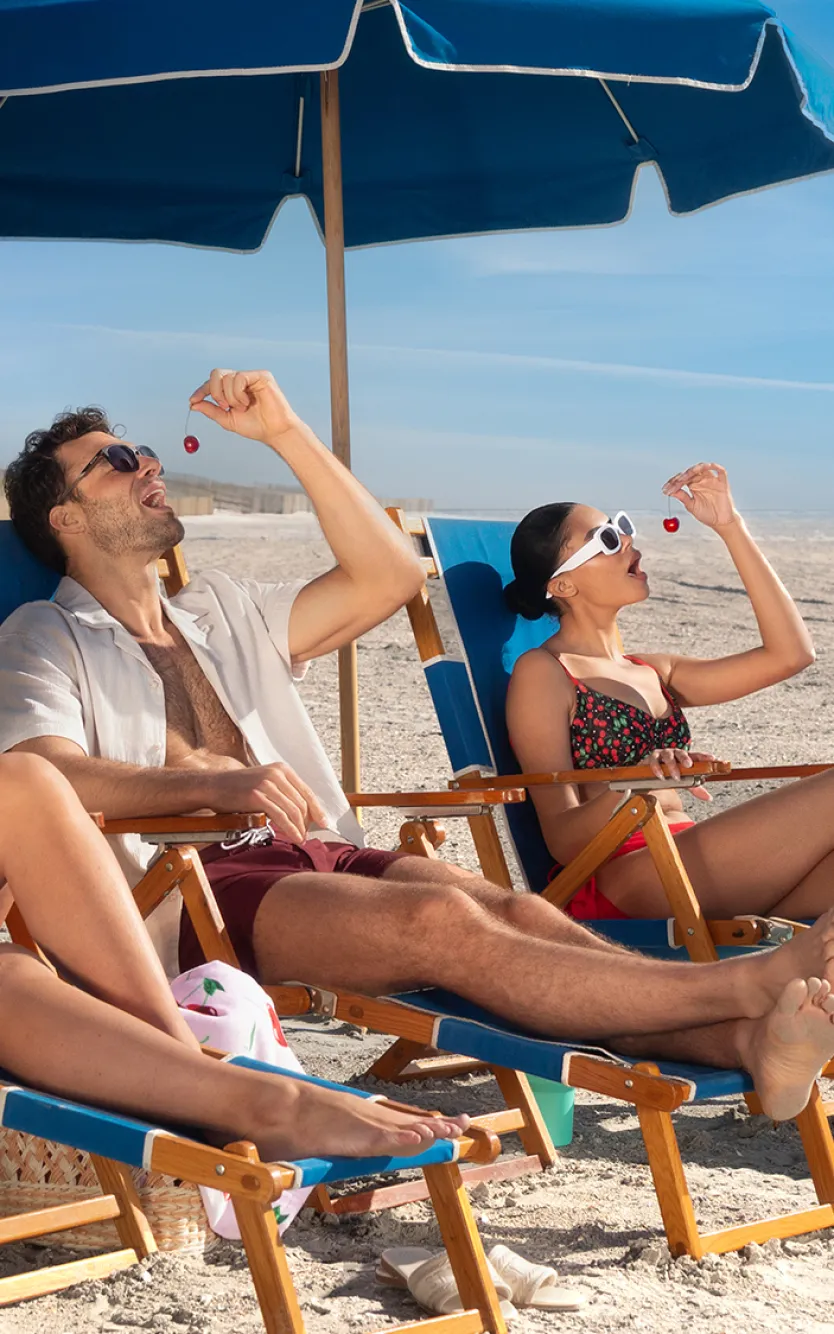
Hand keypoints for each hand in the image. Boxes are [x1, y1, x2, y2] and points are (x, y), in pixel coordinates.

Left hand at [189, 369, 299, 448]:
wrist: (274, 432)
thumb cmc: (255, 426)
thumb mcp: (228, 420)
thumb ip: (211, 411)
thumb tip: (193, 405)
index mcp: (233, 388)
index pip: (212, 382)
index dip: (201, 390)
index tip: (192, 401)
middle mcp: (242, 379)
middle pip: (216, 373)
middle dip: (215, 392)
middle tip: (224, 407)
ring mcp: (252, 376)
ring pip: (227, 377)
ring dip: (230, 397)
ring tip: (242, 408)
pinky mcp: (262, 376)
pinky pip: (240, 377)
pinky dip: (238, 393)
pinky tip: (247, 402)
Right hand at [205, 762, 327, 843]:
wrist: (213, 786)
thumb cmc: (238, 789)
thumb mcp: (265, 784)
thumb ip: (283, 793)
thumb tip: (304, 813)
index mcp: (282, 770)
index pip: (306, 791)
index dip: (317, 809)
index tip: (324, 822)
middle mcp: (277, 774)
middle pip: (302, 802)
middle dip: (308, 822)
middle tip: (308, 835)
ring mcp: (267, 784)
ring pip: (293, 810)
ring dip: (300, 828)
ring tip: (301, 839)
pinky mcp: (257, 796)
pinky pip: (280, 816)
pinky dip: (290, 828)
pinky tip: (294, 837)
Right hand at [647, 748, 714, 801]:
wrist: (649, 776)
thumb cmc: (668, 776)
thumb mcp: (683, 782)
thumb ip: (695, 788)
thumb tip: (708, 798)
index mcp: (684, 758)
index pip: (696, 755)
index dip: (704, 756)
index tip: (712, 758)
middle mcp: (674, 754)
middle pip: (681, 753)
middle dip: (685, 758)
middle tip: (689, 765)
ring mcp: (662, 755)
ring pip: (668, 756)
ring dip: (672, 765)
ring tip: (676, 776)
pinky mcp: (651, 758)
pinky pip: (654, 761)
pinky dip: (658, 768)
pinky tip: (661, 776)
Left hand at [662, 463, 738, 530]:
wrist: (720, 522)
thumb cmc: (707, 514)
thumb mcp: (691, 506)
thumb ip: (682, 497)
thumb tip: (669, 492)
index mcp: (693, 486)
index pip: (682, 479)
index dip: (673, 482)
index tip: (665, 490)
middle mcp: (702, 481)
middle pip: (690, 473)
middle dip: (680, 478)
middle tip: (673, 485)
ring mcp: (712, 480)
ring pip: (703, 468)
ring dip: (693, 470)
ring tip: (685, 477)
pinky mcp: (722, 483)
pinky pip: (720, 471)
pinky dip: (713, 467)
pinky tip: (706, 467)